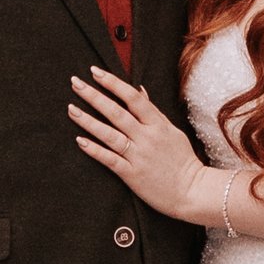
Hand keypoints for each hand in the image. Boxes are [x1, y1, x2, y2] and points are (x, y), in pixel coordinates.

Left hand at [69, 69, 219, 222]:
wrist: (193, 191)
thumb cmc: (182, 160)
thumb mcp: (172, 131)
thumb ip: (153, 111)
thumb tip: (139, 90)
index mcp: (158, 124)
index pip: (132, 98)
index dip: (113, 83)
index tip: (96, 72)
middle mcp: (147, 137)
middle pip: (117, 112)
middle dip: (94, 96)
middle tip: (75, 83)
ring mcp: (139, 156)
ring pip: (110, 135)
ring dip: (89, 121)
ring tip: (71, 109)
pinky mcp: (132, 175)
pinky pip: (110, 160)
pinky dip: (95, 150)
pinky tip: (80, 140)